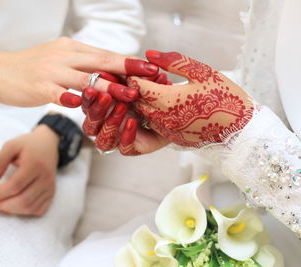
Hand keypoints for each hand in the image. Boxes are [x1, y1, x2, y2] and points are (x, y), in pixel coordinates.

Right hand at [0, 37, 158, 107]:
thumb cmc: (31, 68)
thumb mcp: (58, 59)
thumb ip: (81, 64)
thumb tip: (107, 70)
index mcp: (71, 48)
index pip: (104, 54)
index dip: (128, 61)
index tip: (150, 66)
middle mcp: (64, 56)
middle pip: (100, 61)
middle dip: (127, 68)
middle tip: (149, 75)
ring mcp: (51, 71)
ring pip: (84, 78)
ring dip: (108, 86)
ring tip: (128, 94)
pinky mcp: (39, 87)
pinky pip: (59, 92)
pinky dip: (72, 98)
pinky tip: (82, 104)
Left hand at [0, 125, 58, 215]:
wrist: (48, 145)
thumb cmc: (28, 145)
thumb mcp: (11, 146)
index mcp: (35, 164)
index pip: (15, 185)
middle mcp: (45, 178)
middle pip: (23, 200)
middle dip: (3, 205)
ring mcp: (50, 187)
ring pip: (29, 207)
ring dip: (11, 210)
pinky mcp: (52, 193)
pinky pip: (38, 209)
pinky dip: (24, 211)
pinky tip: (14, 205)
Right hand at [80, 71, 169, 154]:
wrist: (176, 113)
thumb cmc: (155, 95)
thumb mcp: (144, 81)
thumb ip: (134, 74)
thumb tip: (125, 64)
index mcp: (105, 108)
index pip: (88, 105)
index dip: (87, 98)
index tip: (92, 87)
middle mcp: (108, 125)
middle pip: (90, 124)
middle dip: (96, 109)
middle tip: (105, 96)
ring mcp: (118, 138)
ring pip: (102, 139)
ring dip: (110, 122)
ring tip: (122, 107)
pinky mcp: (133, 148)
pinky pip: (124, 148)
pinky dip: (126, 136)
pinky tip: (132, 122)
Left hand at [131, 50, 253, 146]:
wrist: (240, 129)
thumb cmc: (224, 97)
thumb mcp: (201, 72)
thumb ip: (173, 61)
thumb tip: (149, 54)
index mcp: (169, 100)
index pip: (137, 86)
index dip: (134, 76)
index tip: (138, 69)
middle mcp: (163, 118)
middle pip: (137, 101)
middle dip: (136, 89)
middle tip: (144, 78)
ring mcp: (166, 130)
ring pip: (143, 114)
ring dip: (144, 102)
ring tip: (155, 90)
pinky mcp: (171, 138)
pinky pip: (153, 124)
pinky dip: (153, 113)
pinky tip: (165, 104)